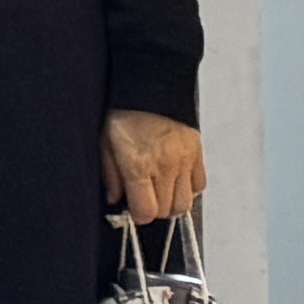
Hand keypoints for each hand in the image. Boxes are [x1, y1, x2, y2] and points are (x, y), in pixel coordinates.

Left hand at [108, 110, 207, 226]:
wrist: (151, 87)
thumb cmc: (123, 115)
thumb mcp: (104, 143)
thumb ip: (110, 175)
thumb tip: (115, 200)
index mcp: (138, 165)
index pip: (146, 211)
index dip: (138, 216)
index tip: (134, 210)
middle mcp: (165, 166)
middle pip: (166, 211)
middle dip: (154, 210)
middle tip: (143, 198)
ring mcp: (184, 160)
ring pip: (186, 204)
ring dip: (171, 203)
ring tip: (158, 191)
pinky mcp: (198, 153)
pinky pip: (199, 186)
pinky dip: (188, 190)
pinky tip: (173, 180)